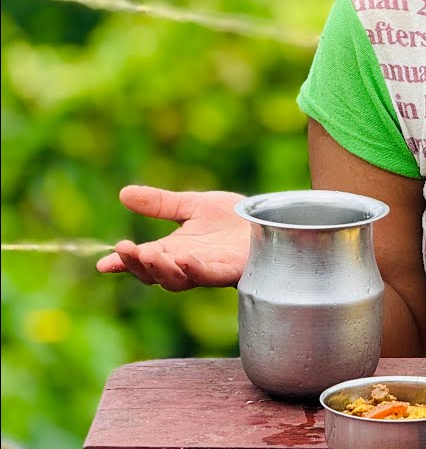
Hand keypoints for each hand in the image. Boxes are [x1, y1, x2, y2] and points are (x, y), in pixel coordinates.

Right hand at [96, 186, 249, 290]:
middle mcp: (189, 264)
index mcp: (175, 250)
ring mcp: (210, 270)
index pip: (144, 260)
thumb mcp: (194, 205)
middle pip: (156, 274)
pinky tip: (184, 258)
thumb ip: (161, 204)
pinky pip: (211, 275)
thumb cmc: (234, 217)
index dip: (125, 262)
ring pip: (179, 280)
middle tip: (124, 250)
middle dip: (138, 265)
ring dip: (163, 269)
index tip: (105, 263)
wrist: (270, 218)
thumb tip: (124, 194)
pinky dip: (195, 269)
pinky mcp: (233, 271)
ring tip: (149, 254)